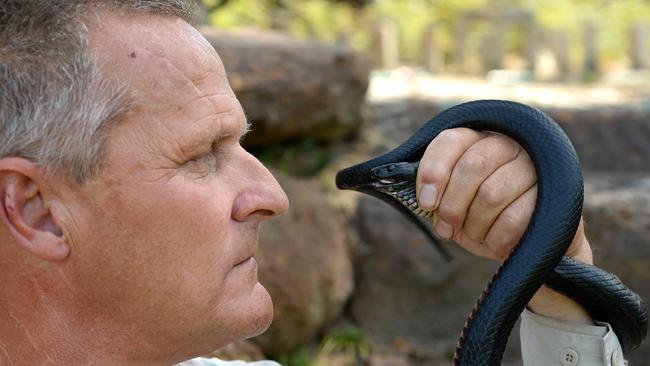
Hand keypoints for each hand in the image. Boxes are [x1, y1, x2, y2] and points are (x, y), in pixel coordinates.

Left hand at [416, 127, 593, 322]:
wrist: (527, 246)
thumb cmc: (483, 219)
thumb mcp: (455, 204)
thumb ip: (436, 194)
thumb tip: (422, 197)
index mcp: (479, 140)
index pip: (451, 140)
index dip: (434, 171)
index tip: (426, 202)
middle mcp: (510, 144)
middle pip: (473, 165)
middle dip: (452, 204)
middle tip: (446, 227)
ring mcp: (535, 167)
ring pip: (492, 194)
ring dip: (474, 223)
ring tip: (474, 234)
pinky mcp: (556, 195)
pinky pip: (514, 218)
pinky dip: (496, 237)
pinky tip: (495, 243)